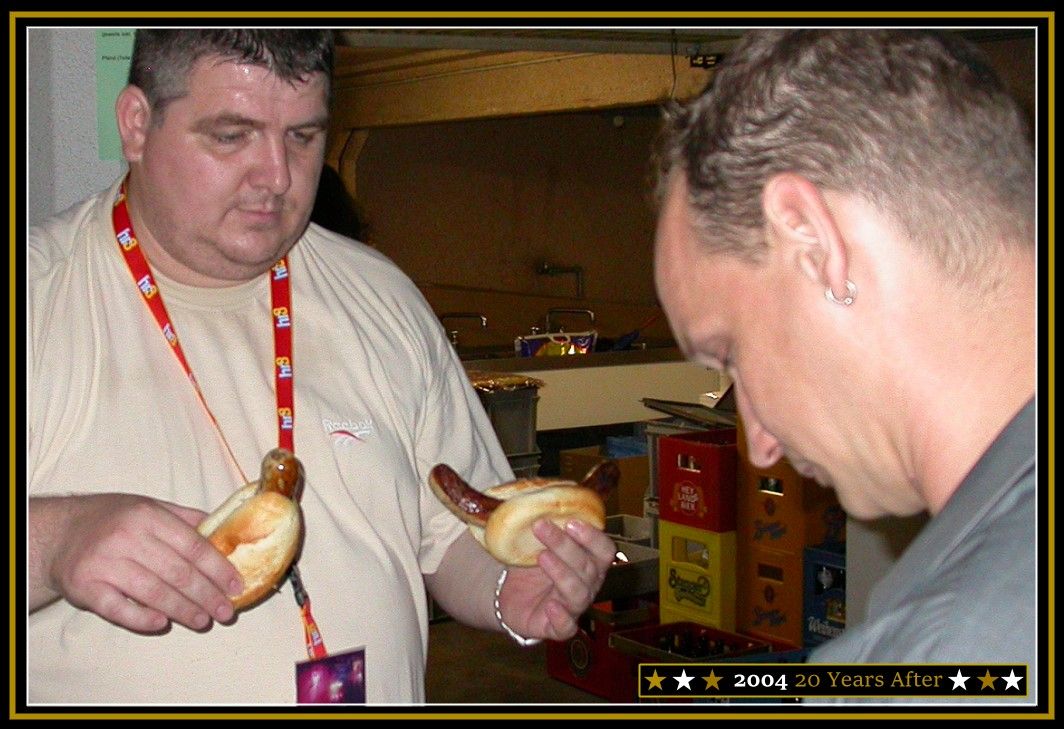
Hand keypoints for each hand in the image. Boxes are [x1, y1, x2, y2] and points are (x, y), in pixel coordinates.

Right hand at [38, 494, 243, 632]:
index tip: (236, 586)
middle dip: (207, 595)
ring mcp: (105, 563)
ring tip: (203, 621)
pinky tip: (162, 624)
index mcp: (148, 516)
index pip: (193, 546)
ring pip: (153, 592)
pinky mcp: (86, 587)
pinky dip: (141, 618)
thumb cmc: (113, 520)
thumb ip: (185, 519)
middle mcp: (127, 538)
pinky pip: (118, 608)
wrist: (59, 533)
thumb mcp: (149, 507)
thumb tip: (225, 532)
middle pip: (178, 572)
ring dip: (183, 610)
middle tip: (226, 611)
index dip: (218, 568)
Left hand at [496, 518, 617, 640]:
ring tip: (541, 556)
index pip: (604, 550)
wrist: (509, 595)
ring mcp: (574, 606)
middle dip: (565, 545)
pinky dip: (562, 618)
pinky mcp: (557, 627)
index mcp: (589, 562)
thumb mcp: (536, 542)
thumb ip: (543, 522)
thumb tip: (535, 492)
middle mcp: (587, 584)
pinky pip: (567, 627)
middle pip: (588, 567)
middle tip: (541, 527)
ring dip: (561, 572)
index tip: (571, 521)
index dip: (592, 537)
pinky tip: (552, 606)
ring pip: (579, 593)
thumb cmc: (531, 565)